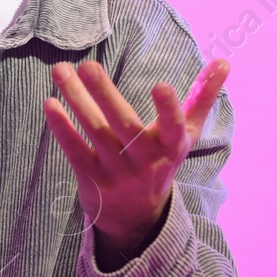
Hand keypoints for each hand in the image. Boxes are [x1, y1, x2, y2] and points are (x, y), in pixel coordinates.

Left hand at [43, 58, 230, 268]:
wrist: (137, 216)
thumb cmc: (162, 160)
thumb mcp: (186, 134)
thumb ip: (202, 97)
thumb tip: (225, 60)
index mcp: (171, 146)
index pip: (173, 127)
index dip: (169, 109)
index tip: (162, 85)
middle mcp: (145, 161)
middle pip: (124, 125)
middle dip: (105, 94)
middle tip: (88, 65)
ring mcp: (118, 172)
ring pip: (95, 132)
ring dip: (76, 100)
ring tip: (60, 71)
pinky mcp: (93, 179)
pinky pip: (75, 151)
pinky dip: (62, 128)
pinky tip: (51, 103)